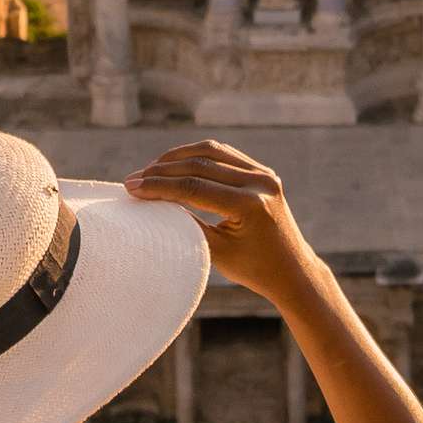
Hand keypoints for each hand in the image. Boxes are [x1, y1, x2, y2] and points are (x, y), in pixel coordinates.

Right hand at [122, 140, 317, 300]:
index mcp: (249, 205)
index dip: (158, 186)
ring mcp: (264, 174)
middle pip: (201, 164)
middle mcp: (260, 183)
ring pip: (212, 152)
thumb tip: (153, 200)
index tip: (131, 187)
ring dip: (177, 157)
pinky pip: (225, 154)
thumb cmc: (253, 269)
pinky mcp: (262, 172)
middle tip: (134, 178)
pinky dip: (197, 156)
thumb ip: (187, 223)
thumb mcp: (215, 251)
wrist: (292, 270)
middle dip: (162, 170)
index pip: (194, 188)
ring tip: (151, 170)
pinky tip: (175, 164)